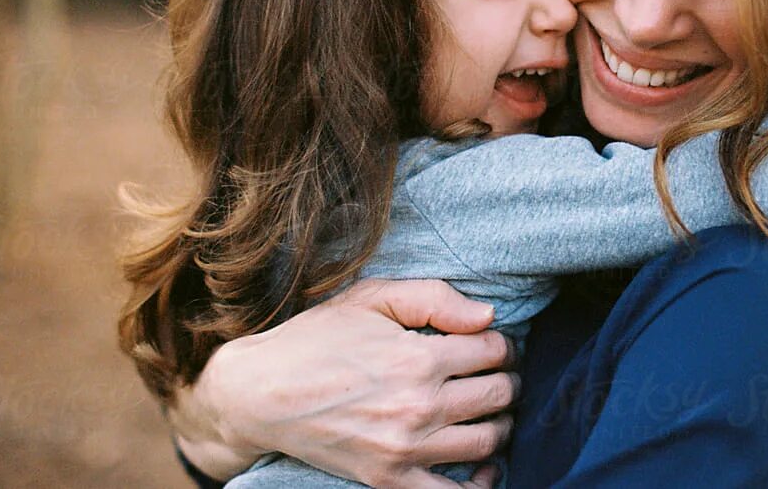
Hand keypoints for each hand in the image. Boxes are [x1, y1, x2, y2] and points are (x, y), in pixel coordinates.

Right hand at [171, 278, 519, 487]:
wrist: (260, 394)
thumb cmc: (318, 339)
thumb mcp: (372, 299)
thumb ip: (435, 298)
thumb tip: (489, 316)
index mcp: (418, 357)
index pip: (495, 350)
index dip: (501, 343)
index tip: (492, 344)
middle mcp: (418, 406)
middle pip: (500, 395)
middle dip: (507, 379)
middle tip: (496, 374)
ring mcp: (405, 450)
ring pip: (489, 441)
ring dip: (500, 423)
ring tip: (487, 410)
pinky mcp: (389, 480)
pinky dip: (480, 483)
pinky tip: (481, 465)